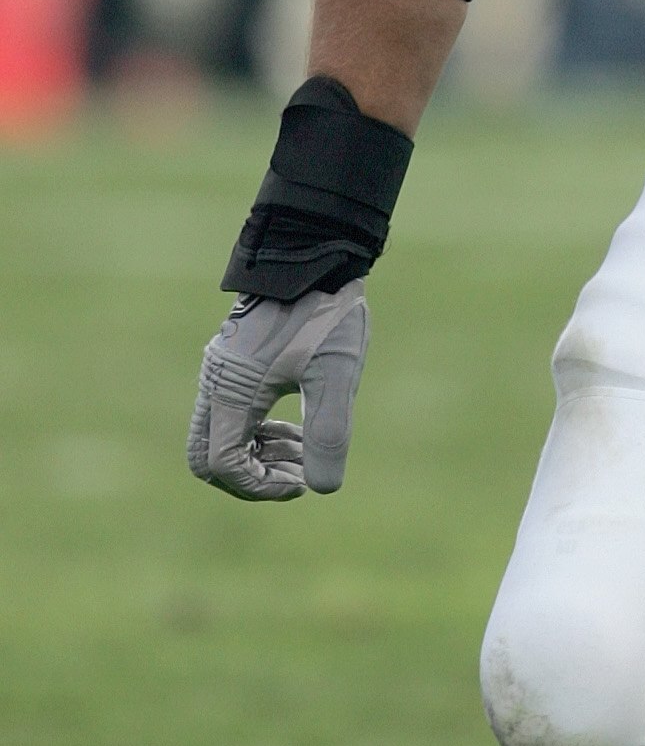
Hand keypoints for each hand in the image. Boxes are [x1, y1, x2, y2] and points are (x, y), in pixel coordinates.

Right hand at [187, 282, 369, 500]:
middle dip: (251, 477)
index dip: (260, 486)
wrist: (313, 256)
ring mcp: (219, 373)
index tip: (304, 482)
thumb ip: (329, 432)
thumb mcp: (336, 373)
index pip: (223, 464)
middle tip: (299, 474)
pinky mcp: (232, 365)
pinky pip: (229, 415)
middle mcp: (215, 384)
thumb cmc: (326, 312)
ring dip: (258, 456)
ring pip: (217, 437)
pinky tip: (297, 430)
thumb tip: (322, 489)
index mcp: (233, 391)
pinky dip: (258, 433)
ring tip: (307, 452)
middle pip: (207, 458)